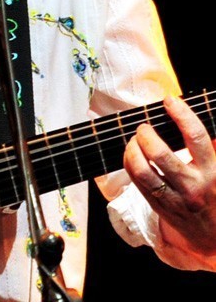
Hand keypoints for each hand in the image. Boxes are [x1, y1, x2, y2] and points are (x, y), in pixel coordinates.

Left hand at [124, 95, 215, 262]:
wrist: (215, 237)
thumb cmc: (215, 193)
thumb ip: (207, 146)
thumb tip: (186, 116)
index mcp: (212, 170)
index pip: (196, 136)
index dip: (181, 114)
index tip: (170, 100)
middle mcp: (193, 185)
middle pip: (160, 154)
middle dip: (146, 134)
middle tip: (144, 126)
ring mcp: (175, 199)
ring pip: (144, 170)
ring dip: (133, 149)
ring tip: (135, 140)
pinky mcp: (160, 208)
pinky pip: (138, 182)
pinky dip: (130, 163)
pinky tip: (132, 154)